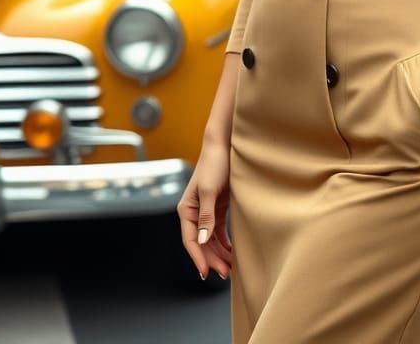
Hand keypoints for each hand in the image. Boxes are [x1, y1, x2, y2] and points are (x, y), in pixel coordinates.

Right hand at [177, 141, 233, 280]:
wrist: (226, 146)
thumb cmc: (215, 164)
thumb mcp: (209, 191)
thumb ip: (206, 216)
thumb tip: (203, 241)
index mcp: (187, 210)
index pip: (191, 240)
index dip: (198, 258)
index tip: (206, 273)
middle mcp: (194, 213)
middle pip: (201, 243)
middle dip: (212, 259)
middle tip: (226, 273)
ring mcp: (207, 211)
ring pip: (210, 240)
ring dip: (219, 253)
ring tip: (231, 267)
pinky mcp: (218, 208)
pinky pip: (219, 231)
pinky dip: (225, 243)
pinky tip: (233, 252)